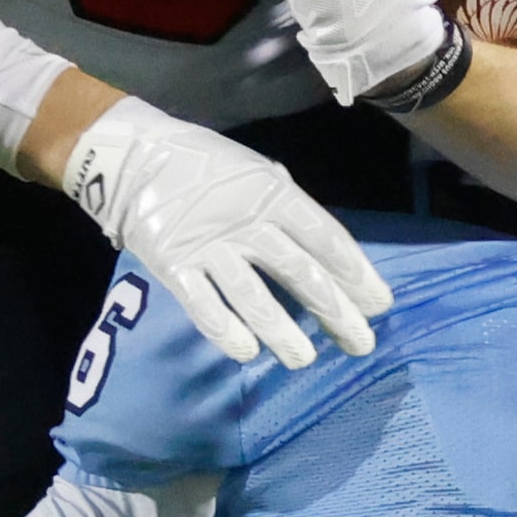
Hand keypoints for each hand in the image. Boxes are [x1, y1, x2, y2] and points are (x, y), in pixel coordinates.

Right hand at [62, 98, 392, 368]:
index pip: (326, 238)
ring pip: (253, 296)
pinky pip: (202, 304)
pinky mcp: (173, 264)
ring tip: (305, 360)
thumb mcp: (257, 172)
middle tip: (362, 344)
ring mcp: (209, 246)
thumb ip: (288, 207)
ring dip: (281, 332)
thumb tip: (322, 247)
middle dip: (335, 311)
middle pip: (300, 272)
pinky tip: (246, 352)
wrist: (134, 156)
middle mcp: (248, 222)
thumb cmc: (205, 165)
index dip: (357, 272)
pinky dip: (224, 329)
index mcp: (275, 195)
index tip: (381, 303)